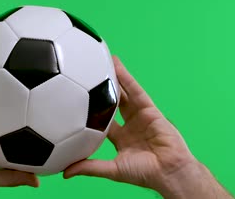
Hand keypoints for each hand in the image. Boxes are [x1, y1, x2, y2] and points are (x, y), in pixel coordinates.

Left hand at [64, 56, 231, 198]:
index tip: (76, 100)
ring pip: (123, 92)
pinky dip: (126, 77)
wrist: (169, 172)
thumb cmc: (145, 174)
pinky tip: (116, 65)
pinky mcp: (150, 109)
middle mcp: (129, 124)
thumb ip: (89, 167)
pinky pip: (135, 90)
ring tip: (99, 60)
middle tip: (86, 74)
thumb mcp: (111, 169)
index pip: (102, 120)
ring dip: (112, 77)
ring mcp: (140, 115)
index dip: (90, 110)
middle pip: (112, 102)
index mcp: (120, 138)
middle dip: (100, 89)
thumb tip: (65, 172)